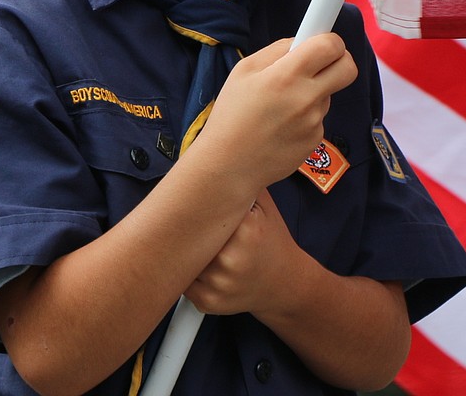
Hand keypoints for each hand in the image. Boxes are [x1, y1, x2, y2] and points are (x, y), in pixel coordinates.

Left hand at [185, 190, 299, 315]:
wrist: (284, 283)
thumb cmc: (272, 241)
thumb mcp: (266, 208)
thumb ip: (245, 186)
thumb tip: (219, 162)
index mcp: (247, 231)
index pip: (206, 211)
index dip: (196, 204)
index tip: (191, 201)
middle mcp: (231, 260)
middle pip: (190, 235)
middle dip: (186, 228)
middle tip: (181, 219)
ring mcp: (218, 285)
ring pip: (183, 258)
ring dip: (184, 250)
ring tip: (196, 243)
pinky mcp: (208, 302)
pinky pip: (182, 282)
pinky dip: (186, 272)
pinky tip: (200, 264)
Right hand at [199, 33, 355, 188]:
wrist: (228, 166)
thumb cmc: (231, 115)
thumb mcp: (244, 71)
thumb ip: (277, 51)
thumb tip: (303, 41)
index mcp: (286, 76)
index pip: (331, 46)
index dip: (331, 41)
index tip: (323, 42)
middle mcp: (306, 98)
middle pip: (348, 68)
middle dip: (339, 60)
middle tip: (321, 64)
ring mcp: (314, 122)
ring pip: (328, 93)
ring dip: (313, 92)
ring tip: (281, 106)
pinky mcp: (315, 140)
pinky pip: (318, 117)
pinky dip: (306, 116)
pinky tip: (282, 126)